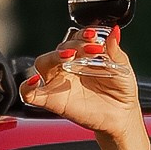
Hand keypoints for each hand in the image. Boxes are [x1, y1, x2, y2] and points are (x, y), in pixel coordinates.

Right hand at [18, 32, 146, 149]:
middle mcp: (68, 66)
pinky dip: (27, 87)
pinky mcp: (52, 100)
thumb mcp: (123, 69)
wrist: (121, 117)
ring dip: (53, 57)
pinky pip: (30, 93)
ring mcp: (59, 82)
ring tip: (68, 58)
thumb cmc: (120, 91)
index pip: (76, 38)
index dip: (82, 35)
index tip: (93, 36)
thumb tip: (115, 32)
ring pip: (43, 63)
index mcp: (83, 55)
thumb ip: (116, 51)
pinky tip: (35, 82)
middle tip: (87, 49)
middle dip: (72, 45)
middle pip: (59, 49)